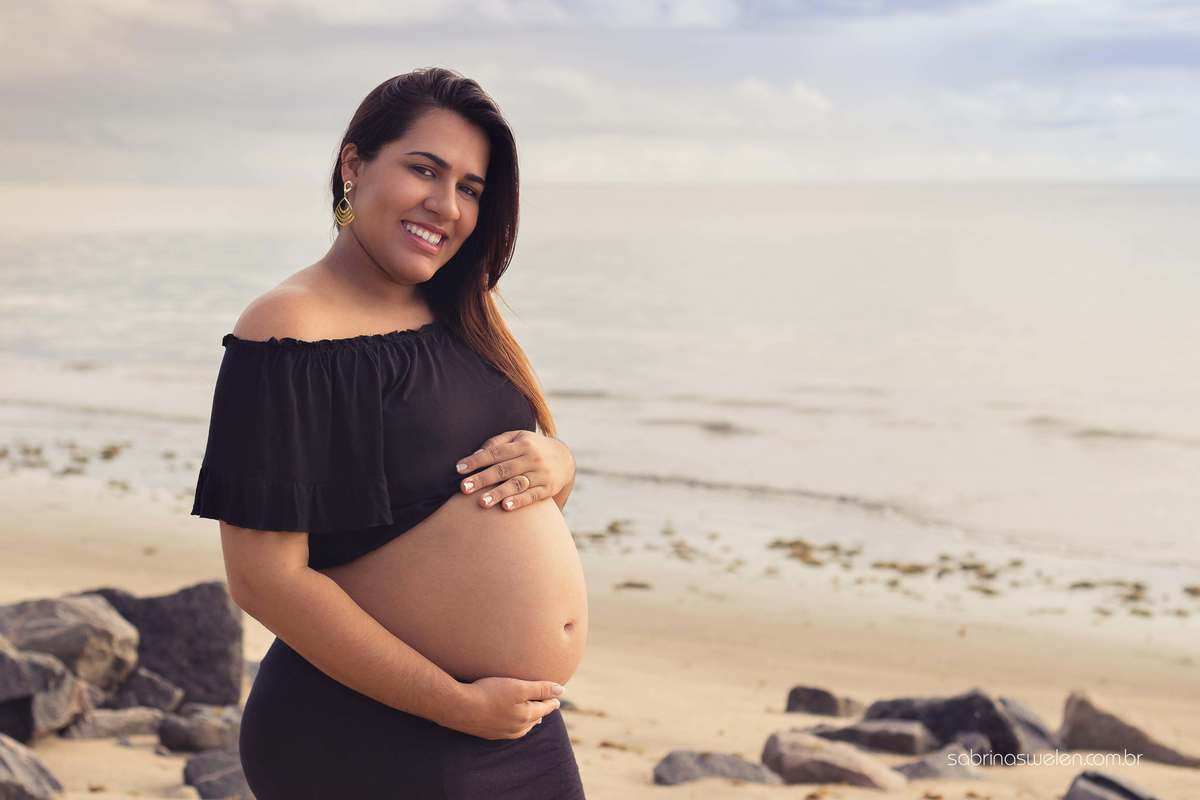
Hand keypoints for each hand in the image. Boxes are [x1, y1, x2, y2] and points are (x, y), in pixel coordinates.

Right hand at [439, 676, 563, 739]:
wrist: (460, 707)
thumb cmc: (490, 693)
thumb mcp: (518, 687)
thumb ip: (540, 689)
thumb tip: (561, 690)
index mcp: (526, 716)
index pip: (545, 708)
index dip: (552, 700)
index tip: (557, 697)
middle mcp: (517, 728)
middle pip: (535, 719)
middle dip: (542, 711)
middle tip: (547, 705)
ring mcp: (502, 732)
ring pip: (522, 727)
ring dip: (529, 719)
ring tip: (533, 715)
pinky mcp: (489, 733)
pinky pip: (509, 730)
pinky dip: (515, 724)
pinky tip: (511, 721)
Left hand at [454, 431, 574, 511]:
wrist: (565, 458)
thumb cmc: (532, 447)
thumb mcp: (518, 438)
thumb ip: (498, 443)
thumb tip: (477, 453)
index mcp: (522, 444)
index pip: (495, 452)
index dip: (477, 460)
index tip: (459, 469)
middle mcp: (531, 458)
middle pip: (503, 469)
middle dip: (482, 479)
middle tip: (463, 488)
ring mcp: (540, 474)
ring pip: (516, 484)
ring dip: (498, 493)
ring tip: (482, 502)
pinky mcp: (547, 489)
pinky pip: (531, 496)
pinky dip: (519, 501)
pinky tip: (505, 506)